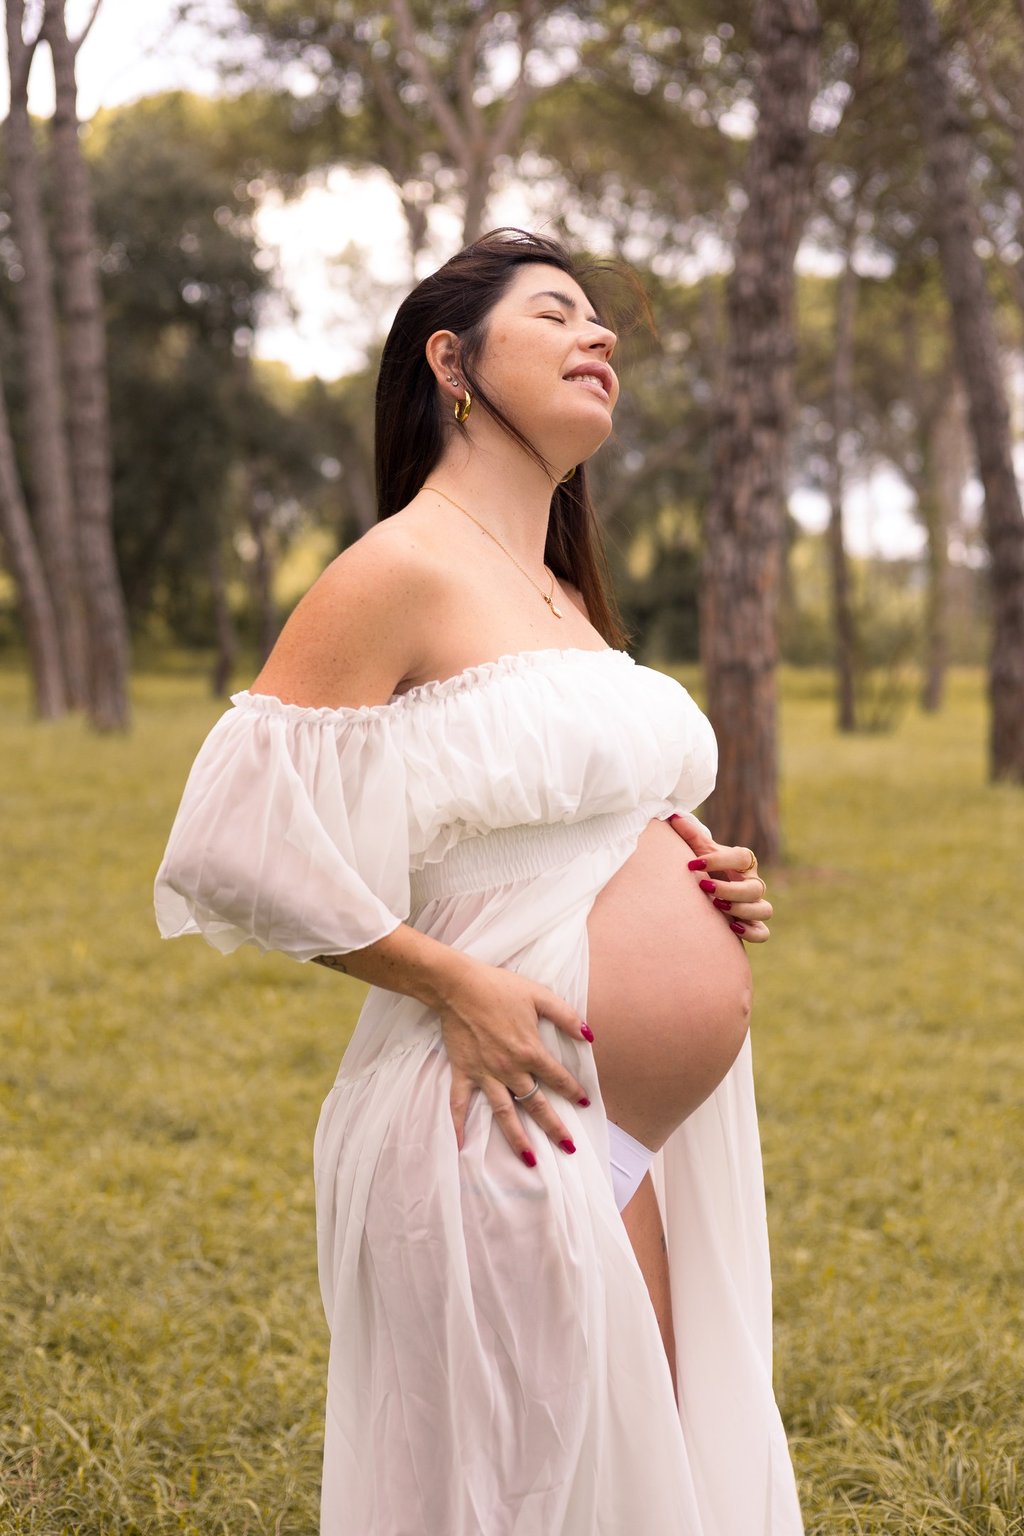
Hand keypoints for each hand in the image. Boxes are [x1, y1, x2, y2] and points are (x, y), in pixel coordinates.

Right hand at [435, 956, 592, 1165]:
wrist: (459, 986)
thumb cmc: (500, 988)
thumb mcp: (539, 995)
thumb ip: (566, 1017)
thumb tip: (590, 1036)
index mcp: (530, 1051)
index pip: (558, 1077)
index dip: (573, 1091)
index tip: (584, 1104)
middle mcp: (510, 1069)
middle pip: (536, 1104)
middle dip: (553, 1128)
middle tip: (568, 1148)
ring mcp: (485, 1074)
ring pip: (504, 1112)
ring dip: (517, 1138)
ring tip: (530, 1161)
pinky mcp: (464, 1072)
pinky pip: (460, 1103)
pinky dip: (458, 1124)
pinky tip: (460, 1145)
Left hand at [667, 812, 772, 942]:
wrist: (708, 892)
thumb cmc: (705, 869)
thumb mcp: (699, 852)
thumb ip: (690, 835)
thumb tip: (673, 815)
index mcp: (742, 862)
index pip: (742, 857)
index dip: (719, 860)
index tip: (693, 864)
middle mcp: (752, 883)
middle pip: (755, 887)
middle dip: (730, 889)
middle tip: (705, 888)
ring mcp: (755, 905)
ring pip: (764, 909)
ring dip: (742, 909)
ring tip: (717, 906)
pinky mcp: (752, 925)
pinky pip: (763, 933)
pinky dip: (751, 931)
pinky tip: (732, 927)